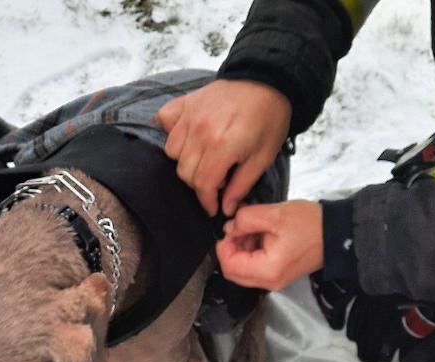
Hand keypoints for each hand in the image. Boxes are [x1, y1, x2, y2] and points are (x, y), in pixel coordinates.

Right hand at [157, 79, 290, 215]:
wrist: (267, 79)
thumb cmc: (269, 118)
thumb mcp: (263, 157)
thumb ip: (241, 185)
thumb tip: (226, 208)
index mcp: (222, 146)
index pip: (203, 185)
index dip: (207, 202)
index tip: (213, 207)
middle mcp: (200, 131)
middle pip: (185, 172)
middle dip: (199, 184)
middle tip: (217, 180)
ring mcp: (189, 115)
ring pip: (172, 152)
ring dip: (186, 161)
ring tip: (205, 159)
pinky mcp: (185, 103)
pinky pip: (164, 123)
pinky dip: (172, 133)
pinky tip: (188, 137)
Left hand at [216, 201, 322, 290]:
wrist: (338, 233)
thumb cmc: (310, 224)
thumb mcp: (275, 215)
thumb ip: (245, 220)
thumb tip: (229, 228)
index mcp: (268, 270)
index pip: (229, 266)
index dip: (224, 246)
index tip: (231, 228)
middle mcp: (269, 282)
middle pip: (233, 271)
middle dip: (231, 247)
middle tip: (241, 227)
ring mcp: (274, 281)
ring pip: (242, 269)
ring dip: (241, 248)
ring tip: (253, 227)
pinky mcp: (278, 275)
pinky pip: (254, 267)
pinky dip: (251, 251)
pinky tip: (260, 233)